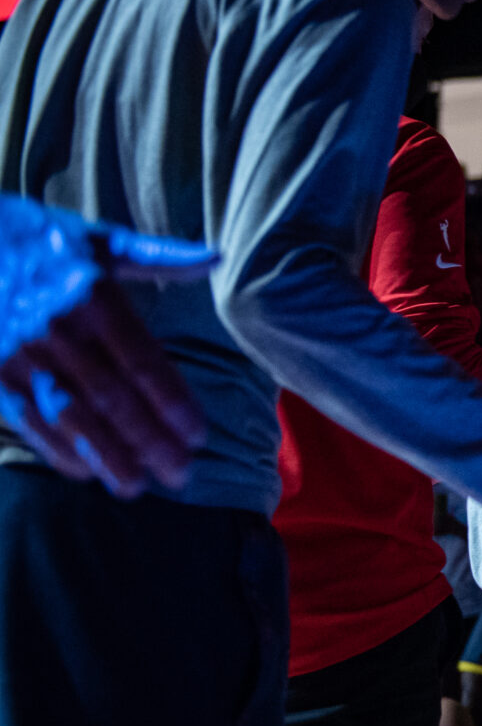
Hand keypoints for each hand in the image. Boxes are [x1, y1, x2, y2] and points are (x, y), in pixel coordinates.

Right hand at [0, 227, 214, 495]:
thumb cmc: (40, 238)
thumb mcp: (99, 239)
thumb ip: (158, 256)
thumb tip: (216, 258)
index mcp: (93, 298)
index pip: (143, 364)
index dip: (173, 404)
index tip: (198, 437)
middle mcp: (59, 331)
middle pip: (113, 399)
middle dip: (149, 441)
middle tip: (180, 474)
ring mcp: (20, 355)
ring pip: (71, 416)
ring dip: (106, 456)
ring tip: (136, 487)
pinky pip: (29, 419)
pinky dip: (58, 448)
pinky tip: (85, 471)